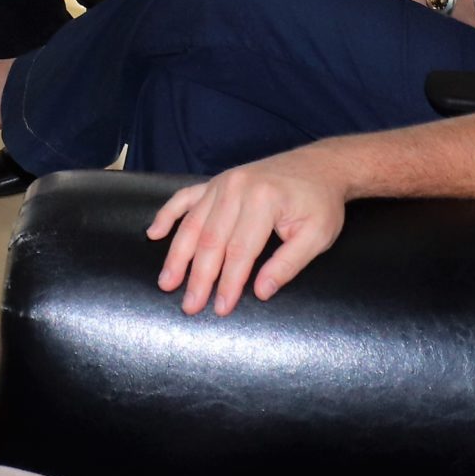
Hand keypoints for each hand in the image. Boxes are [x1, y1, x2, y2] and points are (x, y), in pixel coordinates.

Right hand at [144, 154, 348, 314]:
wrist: (320, 166)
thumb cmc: (320, 203)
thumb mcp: (317, 236)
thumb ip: (288, 264)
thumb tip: (261, 292)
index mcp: (263, 201)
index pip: (240, 251)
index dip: (229, 283)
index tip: (221, 309)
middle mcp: (237, 188)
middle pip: (210, 240)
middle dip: (198, 277)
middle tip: (189, 306)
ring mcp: (222, 182)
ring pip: (192, 223)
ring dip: (177, 255)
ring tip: (166, 282)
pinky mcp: (216, 181)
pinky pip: (184, 198)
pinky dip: (167, 215)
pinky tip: (154, 233)